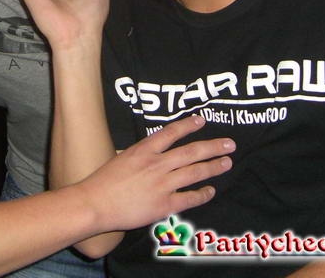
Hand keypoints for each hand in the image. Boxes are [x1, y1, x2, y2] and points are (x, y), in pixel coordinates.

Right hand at [81, 115, 234, 231]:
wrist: (95, 204)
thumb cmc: (103, 181)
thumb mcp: (121, 157)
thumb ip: (140, 154)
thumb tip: (152, 152)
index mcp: (144, 150)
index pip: (171, 133)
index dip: (188, 125)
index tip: (202, 120)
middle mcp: (156, 164)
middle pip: (191, 152)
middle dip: (212, 147)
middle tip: (230, 144)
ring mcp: (162, 184)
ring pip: (194, 173)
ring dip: (213, 167)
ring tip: (227, 163)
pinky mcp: (163, 205)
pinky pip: (189, 198)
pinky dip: (202, 194)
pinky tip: (211, 191)